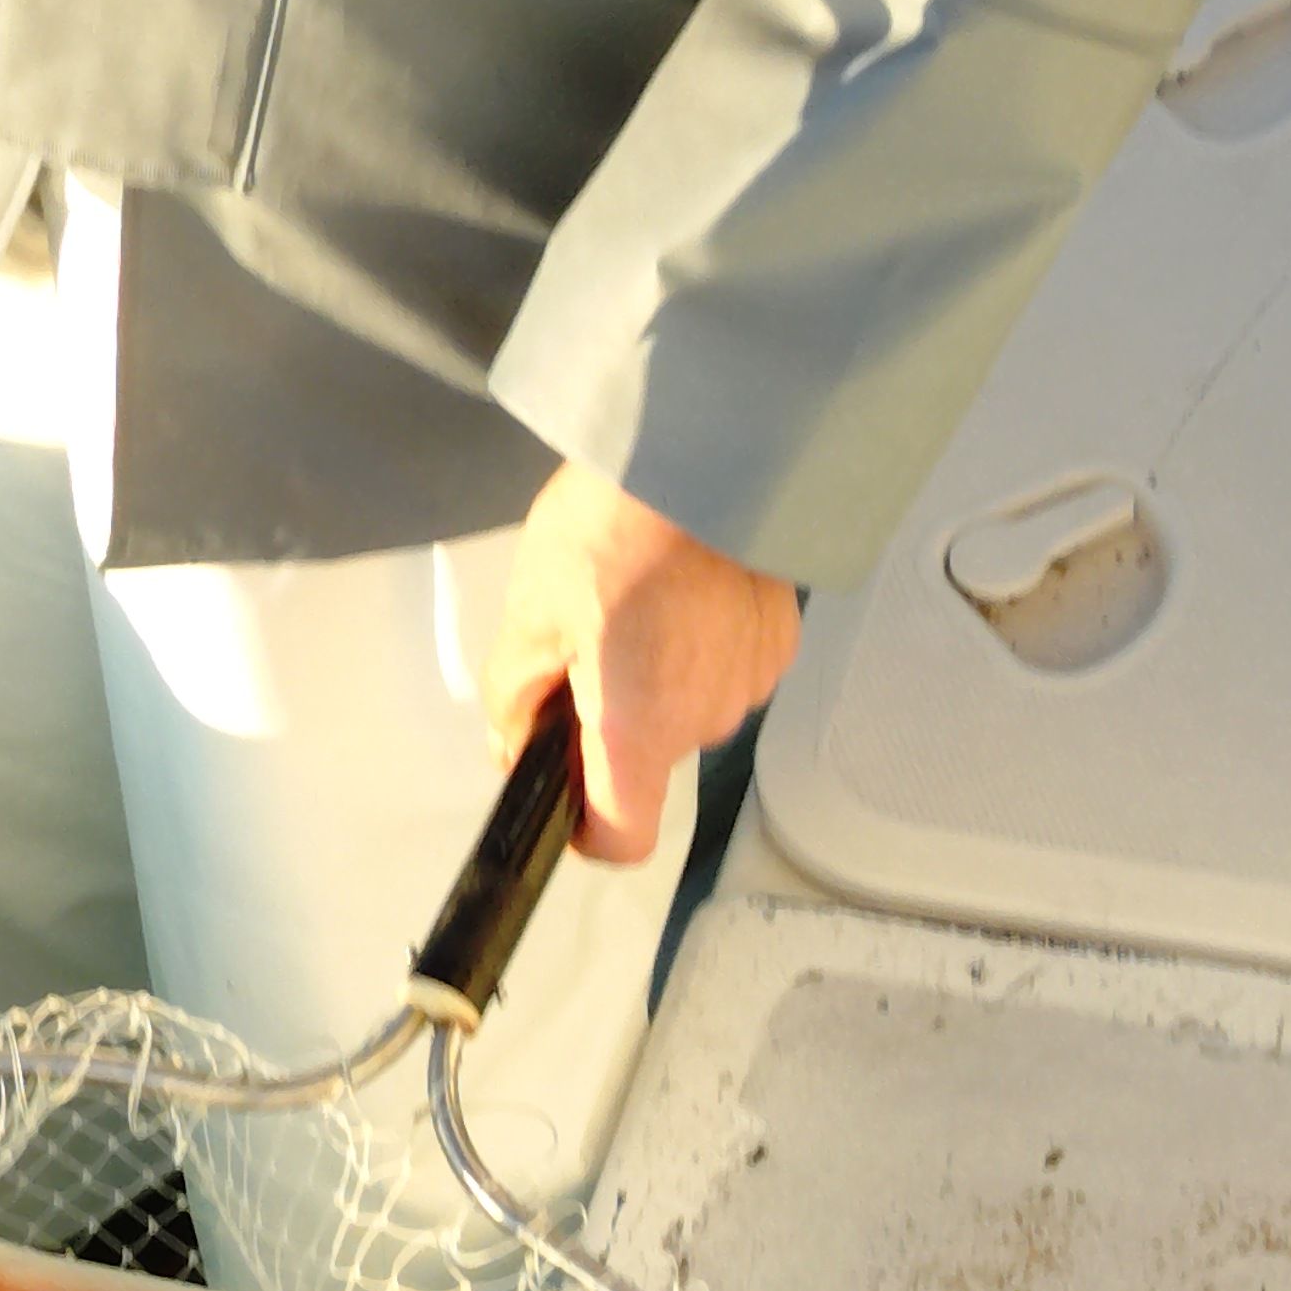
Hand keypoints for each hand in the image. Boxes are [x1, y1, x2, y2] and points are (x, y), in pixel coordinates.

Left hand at [480, 461, 799, 864]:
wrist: (701, 453)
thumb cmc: (613, 528)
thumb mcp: (529, 615)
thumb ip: (514, 698)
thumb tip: (513, 742)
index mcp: (638, 727)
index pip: (623, 837)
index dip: (587, 830)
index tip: (566, 796)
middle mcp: (704, 719)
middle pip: (648, 760)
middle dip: (607, 719)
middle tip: (579, 644)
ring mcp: (750, 681)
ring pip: (686, 709)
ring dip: (655, 677)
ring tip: (630, 601)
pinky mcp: (777, 641)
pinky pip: (724, 667)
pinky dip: (697, 645)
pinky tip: (675, 589)